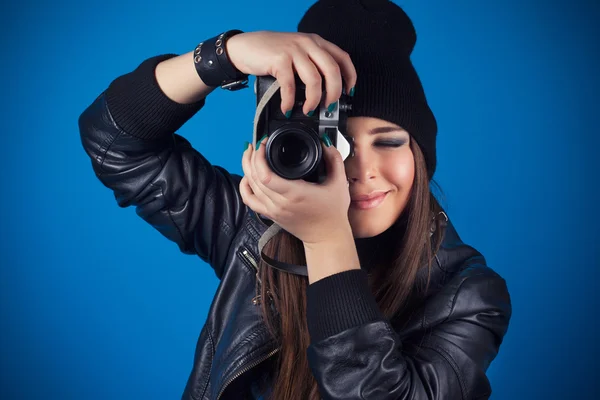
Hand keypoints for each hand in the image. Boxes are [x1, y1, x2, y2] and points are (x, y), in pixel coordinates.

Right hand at [226, 31, 356, 115]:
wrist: (244, 47)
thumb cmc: (270, 52)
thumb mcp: (296, 52)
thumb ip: (311, 64)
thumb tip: (325, 91)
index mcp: (316, 42)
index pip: (343, 58)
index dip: (350, 77)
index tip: (348, 92)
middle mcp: (308, 44)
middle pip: (332, 71)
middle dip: (333, 94)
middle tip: (328, 106)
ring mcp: (294, 51)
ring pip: (314, 80)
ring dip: (313, 100)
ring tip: (309, 110)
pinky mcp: (280, 60)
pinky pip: (291, 86)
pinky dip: (290, 101)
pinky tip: (287, 108)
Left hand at [239, 136, 351, 245]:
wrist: (326, 237)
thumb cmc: (332, 214)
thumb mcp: (339, 183)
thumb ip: (335, 160)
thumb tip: (326, 144)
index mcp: (295, 193)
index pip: (266, 175)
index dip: (260, 156)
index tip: (265, 144)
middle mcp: (280, 203)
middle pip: (254, 177)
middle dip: (252, 156)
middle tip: (257, 144)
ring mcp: (273, 210)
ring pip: (250, 186)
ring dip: (247, 167)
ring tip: (249, 153)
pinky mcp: (270, 214)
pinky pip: (249, 200)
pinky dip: (244, 187)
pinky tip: (247, 176)